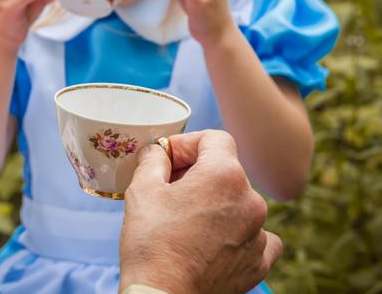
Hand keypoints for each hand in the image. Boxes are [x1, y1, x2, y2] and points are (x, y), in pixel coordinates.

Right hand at [119, 130, 281, 293]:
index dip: (188, 144)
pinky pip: (257, 236)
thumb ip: (154, 159)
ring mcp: (259, 233)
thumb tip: (158, 152)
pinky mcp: (259, 262)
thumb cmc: (151, 241)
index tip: (168, 158)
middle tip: (167, 187)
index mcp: (225, 175)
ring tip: (184, 218)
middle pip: (226, 170)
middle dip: (196, 173)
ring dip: (215, 202)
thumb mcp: (142, 188)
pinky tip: (216, 239)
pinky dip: (239, 233)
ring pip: (239, 202)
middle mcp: (251, 200)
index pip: (214, 139)